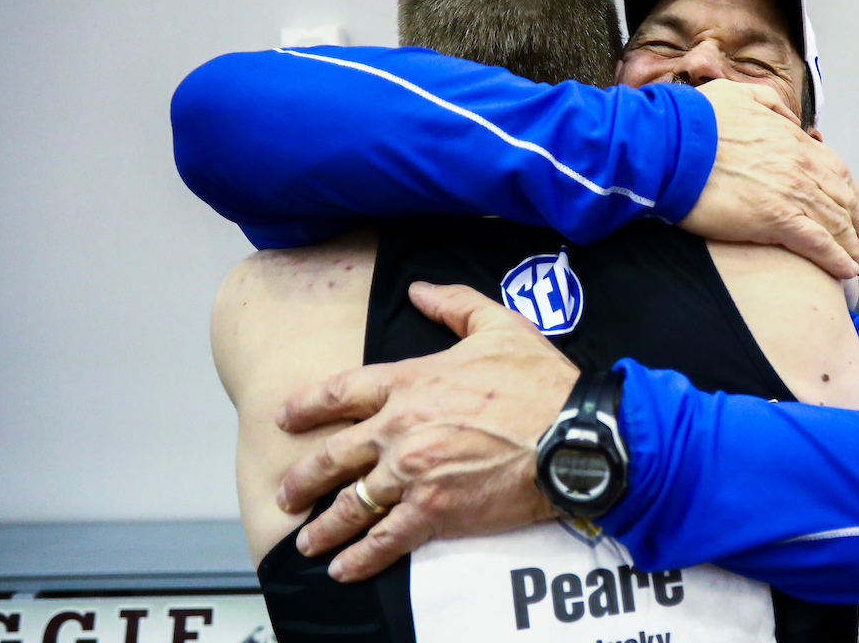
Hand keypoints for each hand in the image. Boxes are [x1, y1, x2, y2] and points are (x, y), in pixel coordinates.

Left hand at [274, 282, 578, 581]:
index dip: (307, 406)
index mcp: (411, 382)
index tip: (284, 418)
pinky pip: (386, 540)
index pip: (341, 392)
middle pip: (334, 455)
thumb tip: (419, 290)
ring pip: (353, 503)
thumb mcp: (499, 326)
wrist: (574, 435)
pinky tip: (344, 568)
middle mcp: (400, 428)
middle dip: (303, 477)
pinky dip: (361, 558)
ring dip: (325, 526)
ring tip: (308, 542)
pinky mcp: (435, 511)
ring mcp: (413, 472)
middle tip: (286, 492)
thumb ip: (454, 304)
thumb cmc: (541, 381)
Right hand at [681, 80, 858, 278]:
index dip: (851, 195)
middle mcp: (801, 166)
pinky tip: (845, 272)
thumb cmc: (695, 120)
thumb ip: (769, 103)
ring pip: (837, 224)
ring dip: (854, 248)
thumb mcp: (737, 95)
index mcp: (792, 140)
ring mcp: (792, 192)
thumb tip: (789, 119)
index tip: (856, 212)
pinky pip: (818, 242)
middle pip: (845, 201)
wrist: (670, 143)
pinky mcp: (776, 218)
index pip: (837, 171)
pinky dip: (836, 258)